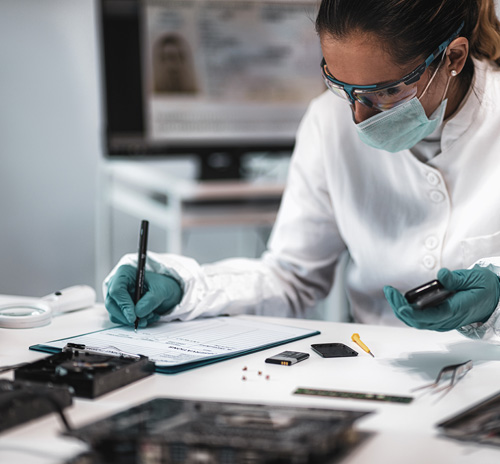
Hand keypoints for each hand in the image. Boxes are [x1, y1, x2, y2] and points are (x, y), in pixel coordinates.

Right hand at [105, 265, 182, 327]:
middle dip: (126, 316)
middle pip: (112, 304)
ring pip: (115, 314)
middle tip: (142, 322)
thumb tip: (138, 313)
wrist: (167, 290)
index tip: (133, 317)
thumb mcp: (161, 290)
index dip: (123, 305)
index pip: (117, 290)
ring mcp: (118, 297)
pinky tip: (149, 317)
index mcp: (124, 273)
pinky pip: (123, 318)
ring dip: (132, 320)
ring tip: (151, 316)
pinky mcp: (122, 307)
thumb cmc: (162, 284)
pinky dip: (135, 322)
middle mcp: (117, 285)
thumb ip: (150, 300)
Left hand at [384, 266, 499, 331]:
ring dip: (400, 309)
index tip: (401, 305)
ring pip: (416, 321)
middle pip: (418, 321)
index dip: (414, 313)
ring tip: (391, 293)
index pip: (431, 316)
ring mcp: (442, 321)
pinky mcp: (439, 319)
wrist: (493, 299)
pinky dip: (407, 310)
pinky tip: (399, 299)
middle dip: (400, 307)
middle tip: (389, 291)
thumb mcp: (475, 279)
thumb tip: (441, 275)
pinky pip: (419, 319)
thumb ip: (457, 279)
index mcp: (456, 310)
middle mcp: (447, 320)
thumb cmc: (484, 289)